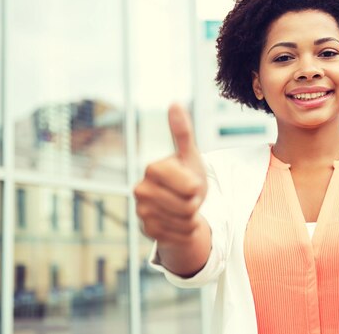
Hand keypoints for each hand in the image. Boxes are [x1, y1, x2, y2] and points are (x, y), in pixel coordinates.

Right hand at [133, 103, 206, 245]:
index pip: (189, 187)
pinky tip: (178, 222)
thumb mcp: (190, 156)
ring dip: (192, 217)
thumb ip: (183, 132)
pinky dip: (186, 231)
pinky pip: (180, 235)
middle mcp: (141, 190)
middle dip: (195, 203)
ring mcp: (142, 212)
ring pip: (185, 221)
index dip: (197, 187)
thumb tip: (174, 102)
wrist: (179, 207)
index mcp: (153, 169)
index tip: (191, 182)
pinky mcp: (147, 231)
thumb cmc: (186, 177)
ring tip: (183, 208)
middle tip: (188, 197)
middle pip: (188, 206)